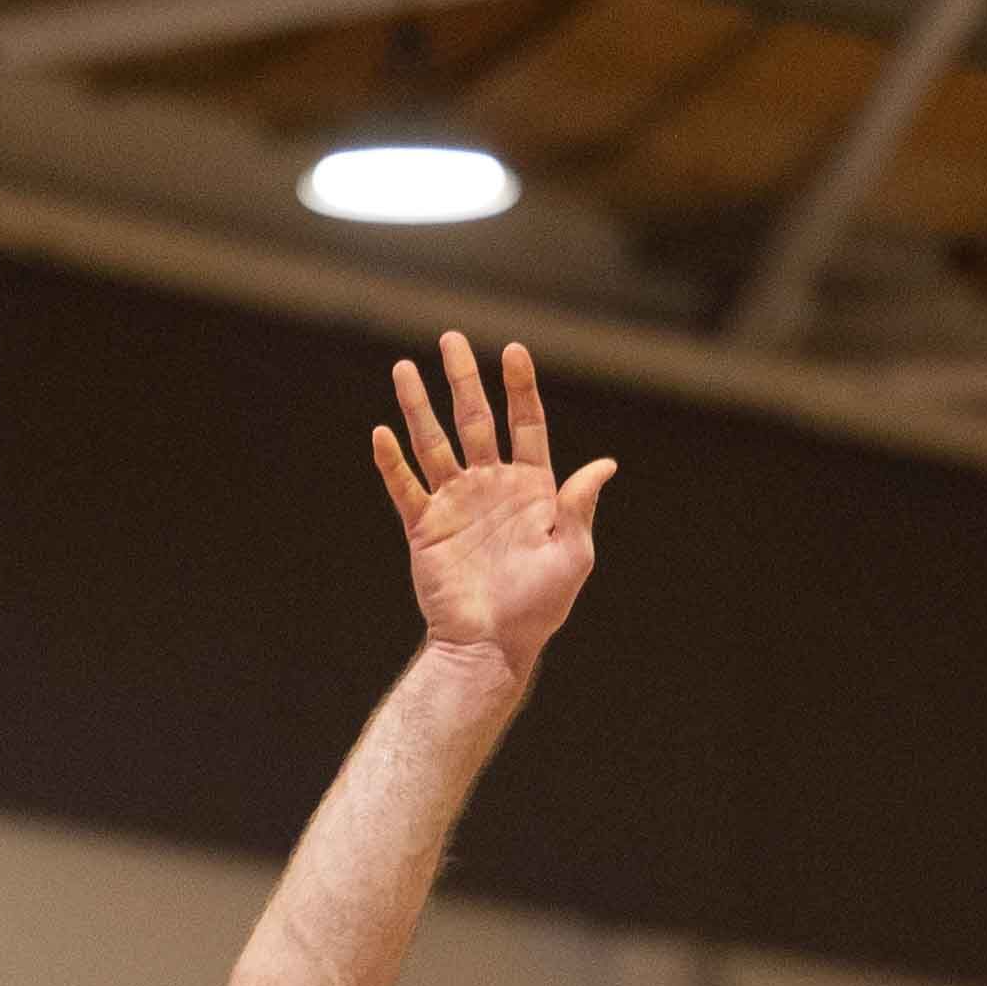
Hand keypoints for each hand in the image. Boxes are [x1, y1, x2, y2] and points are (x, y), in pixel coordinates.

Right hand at [374, 333, 612, 684]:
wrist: (491, 645)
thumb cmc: (538, 607)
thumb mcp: (573, 554)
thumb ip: (579, 506)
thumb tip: (604, 464)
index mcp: (531, 489)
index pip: (526, 424)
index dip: (520, 388)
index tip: (514, 351)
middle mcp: (491, 488)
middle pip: (475, 420)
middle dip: (463, 379)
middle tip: (451, 339)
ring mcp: (456, 505)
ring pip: (434, 444)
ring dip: (418, 407)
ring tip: (403, 369)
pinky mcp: (425, 528)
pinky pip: (406, 487)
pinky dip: (392, 462)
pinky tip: (382, 433)